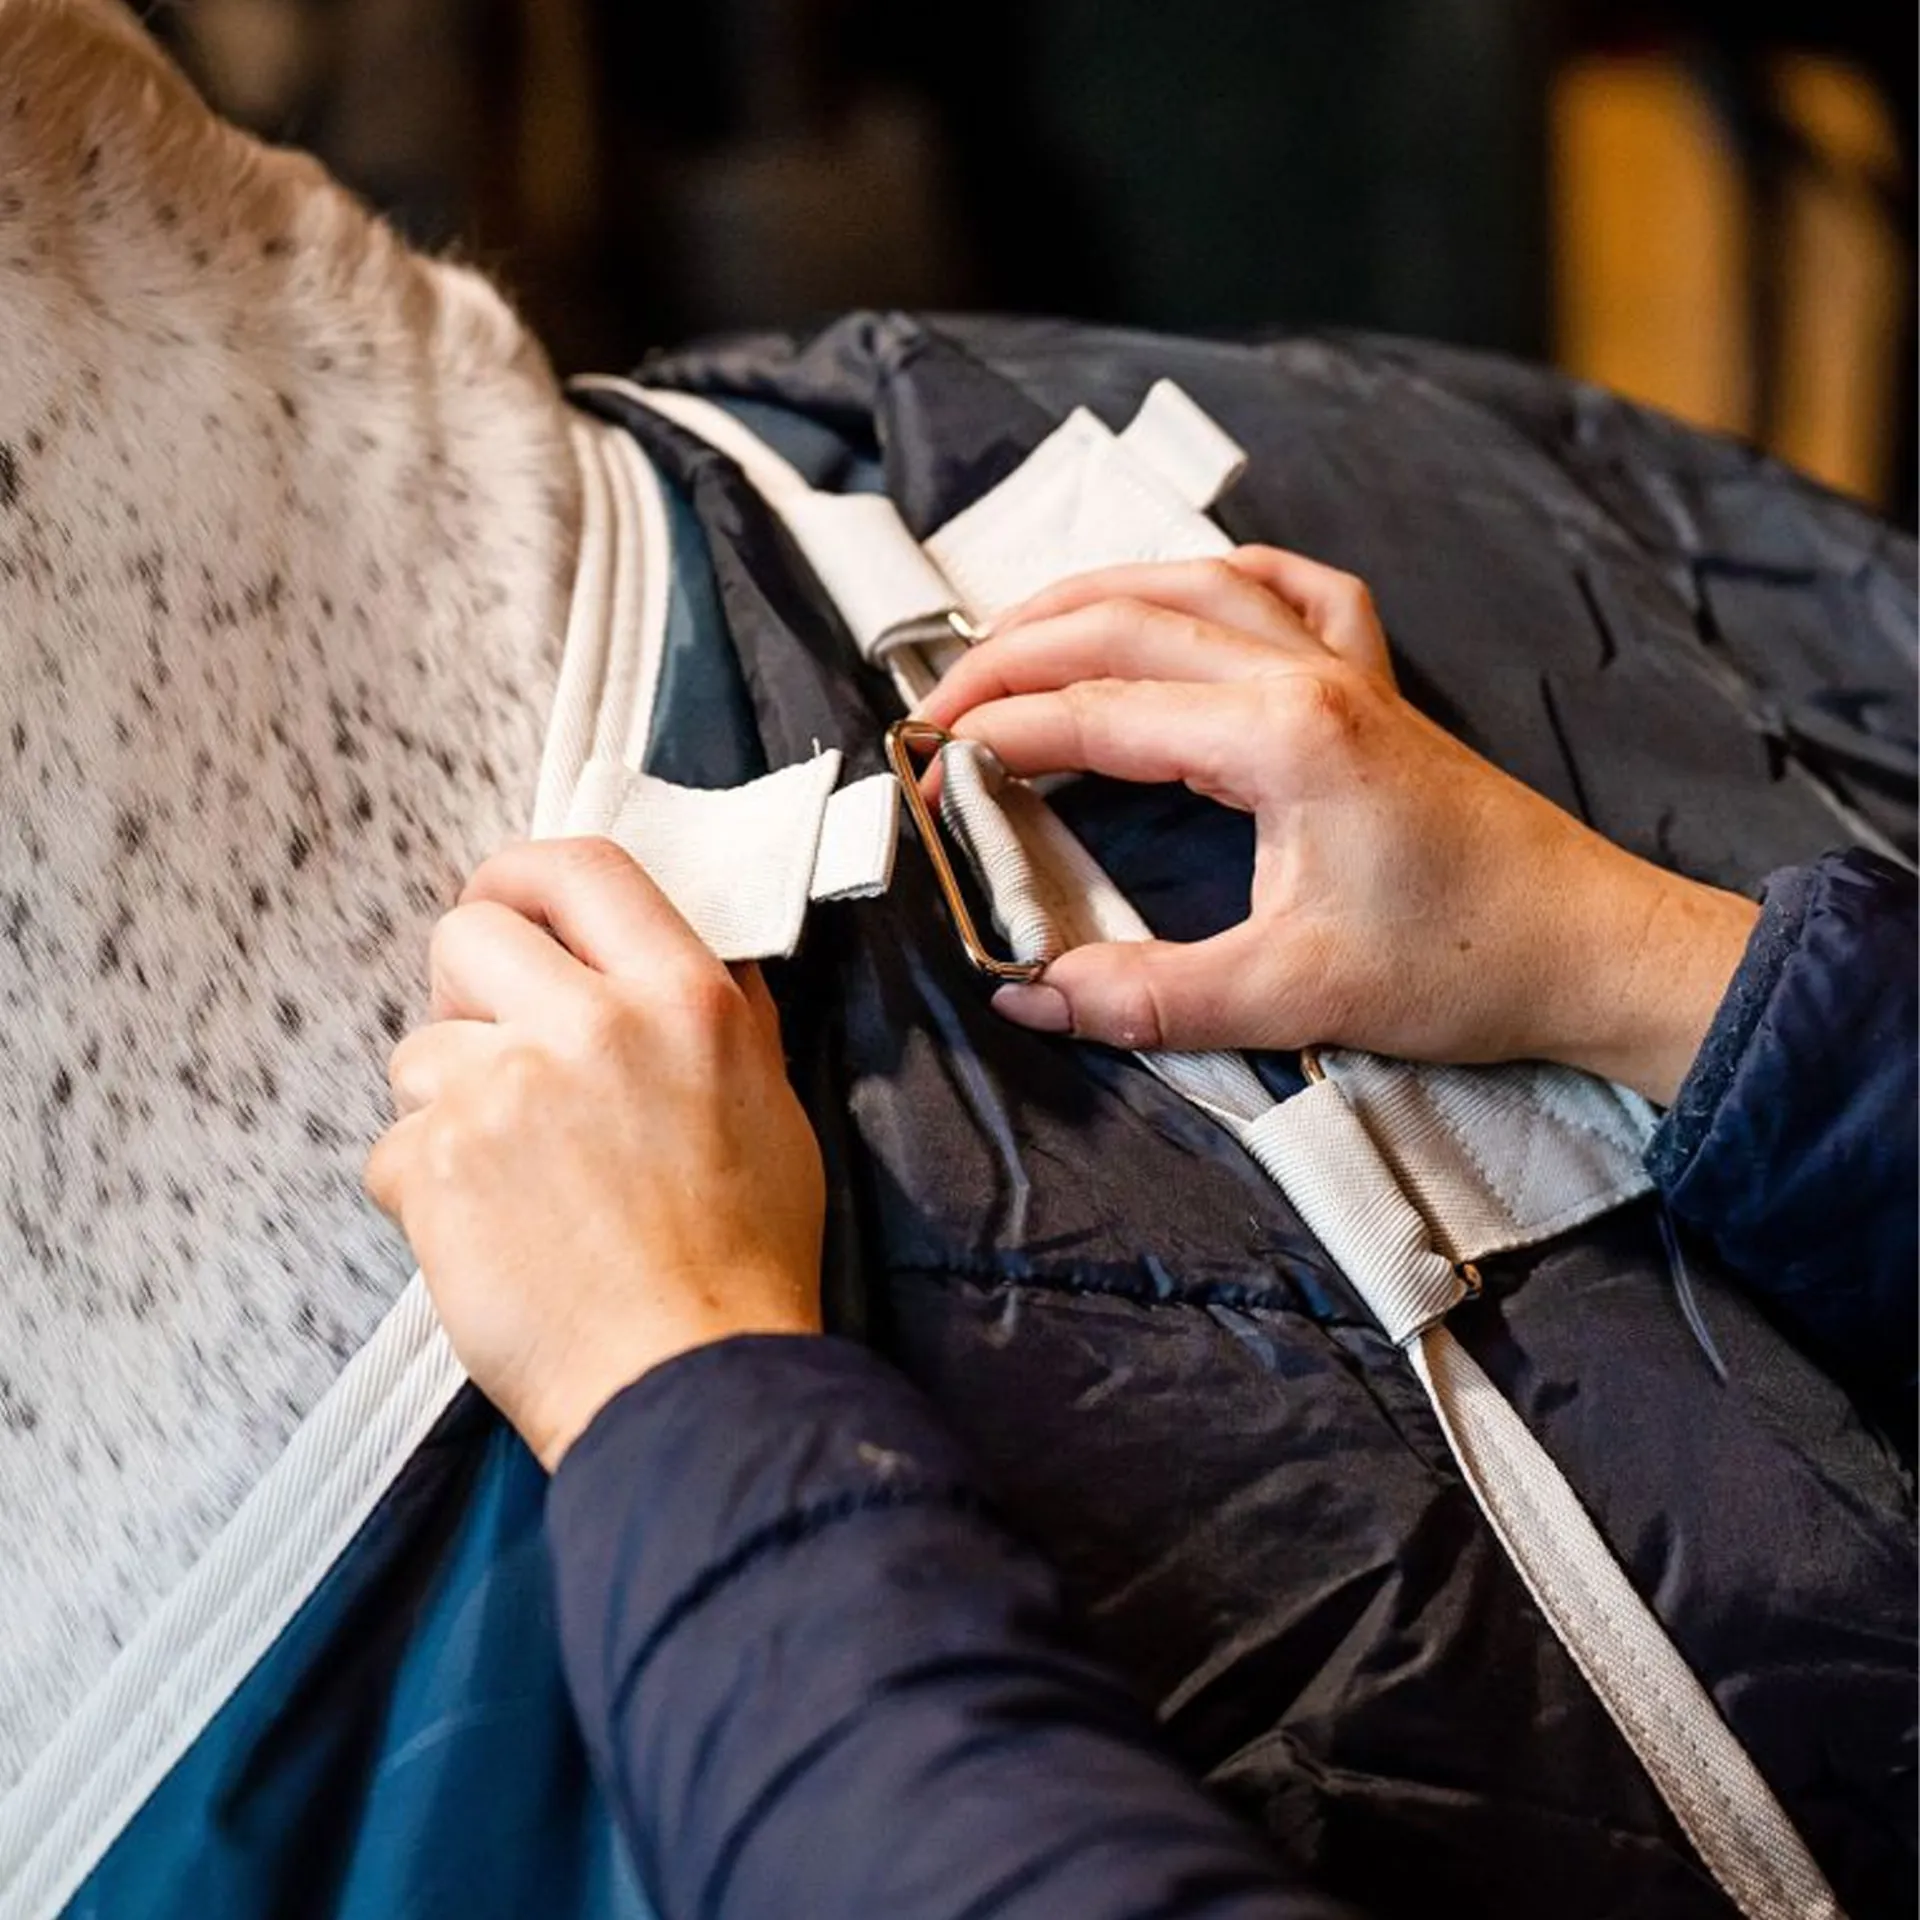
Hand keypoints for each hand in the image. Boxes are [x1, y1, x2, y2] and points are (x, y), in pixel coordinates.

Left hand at [365, 839, 825, 1469]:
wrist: (694, 1382)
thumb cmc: (744, 1261)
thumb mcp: (769, 1101)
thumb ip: (712, 1011)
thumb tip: (656, 952)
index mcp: (683, 998)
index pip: (581, 867)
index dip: (523, 874)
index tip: (506, 902)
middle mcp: (592, 1025)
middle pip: (470, 935)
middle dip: (468, 989)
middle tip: (499, 1053)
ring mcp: (505, 1093)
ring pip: (421, 1052)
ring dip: (452, 1105)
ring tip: (519, 1183)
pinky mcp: (439, 1167)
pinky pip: (397, 1146)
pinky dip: (430, 1189)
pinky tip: (493, 1235)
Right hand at [916, 548, 1757, 1105]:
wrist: (1590, 948)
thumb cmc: (1467, 966)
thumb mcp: (1291, 996)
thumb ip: (1148, 997)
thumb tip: (1032, 996)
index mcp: (1281, 737)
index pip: (1096, 713)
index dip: (997, 739)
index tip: (931, 773)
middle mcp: (1307, 674)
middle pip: (1122, 622)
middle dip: (1012, 654)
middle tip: (937, 704)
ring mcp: (1345, 667)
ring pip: (1190, 586)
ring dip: (1089, 600)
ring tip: (1012, 636)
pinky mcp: (1374, 685)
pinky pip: (1289, 588)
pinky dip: (1217, 578)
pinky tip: (1185, 592)